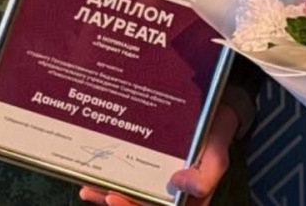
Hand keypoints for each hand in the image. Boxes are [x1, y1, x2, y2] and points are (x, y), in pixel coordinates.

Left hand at [79, 105, 238, 205]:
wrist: (216, 109)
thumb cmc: (217, 135)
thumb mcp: (217, 157)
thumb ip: (205, 177)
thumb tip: (177, 183)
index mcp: (184, 200)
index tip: (114, 197)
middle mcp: (168, 193)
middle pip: (138, 204)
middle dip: (114, 202)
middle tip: (95, 191)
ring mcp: (157, 179)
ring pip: (129, 193)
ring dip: (106, 194)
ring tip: (88, 187)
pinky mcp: (149, 164)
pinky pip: (128, 175)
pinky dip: (110, 177)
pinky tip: (94, 175)